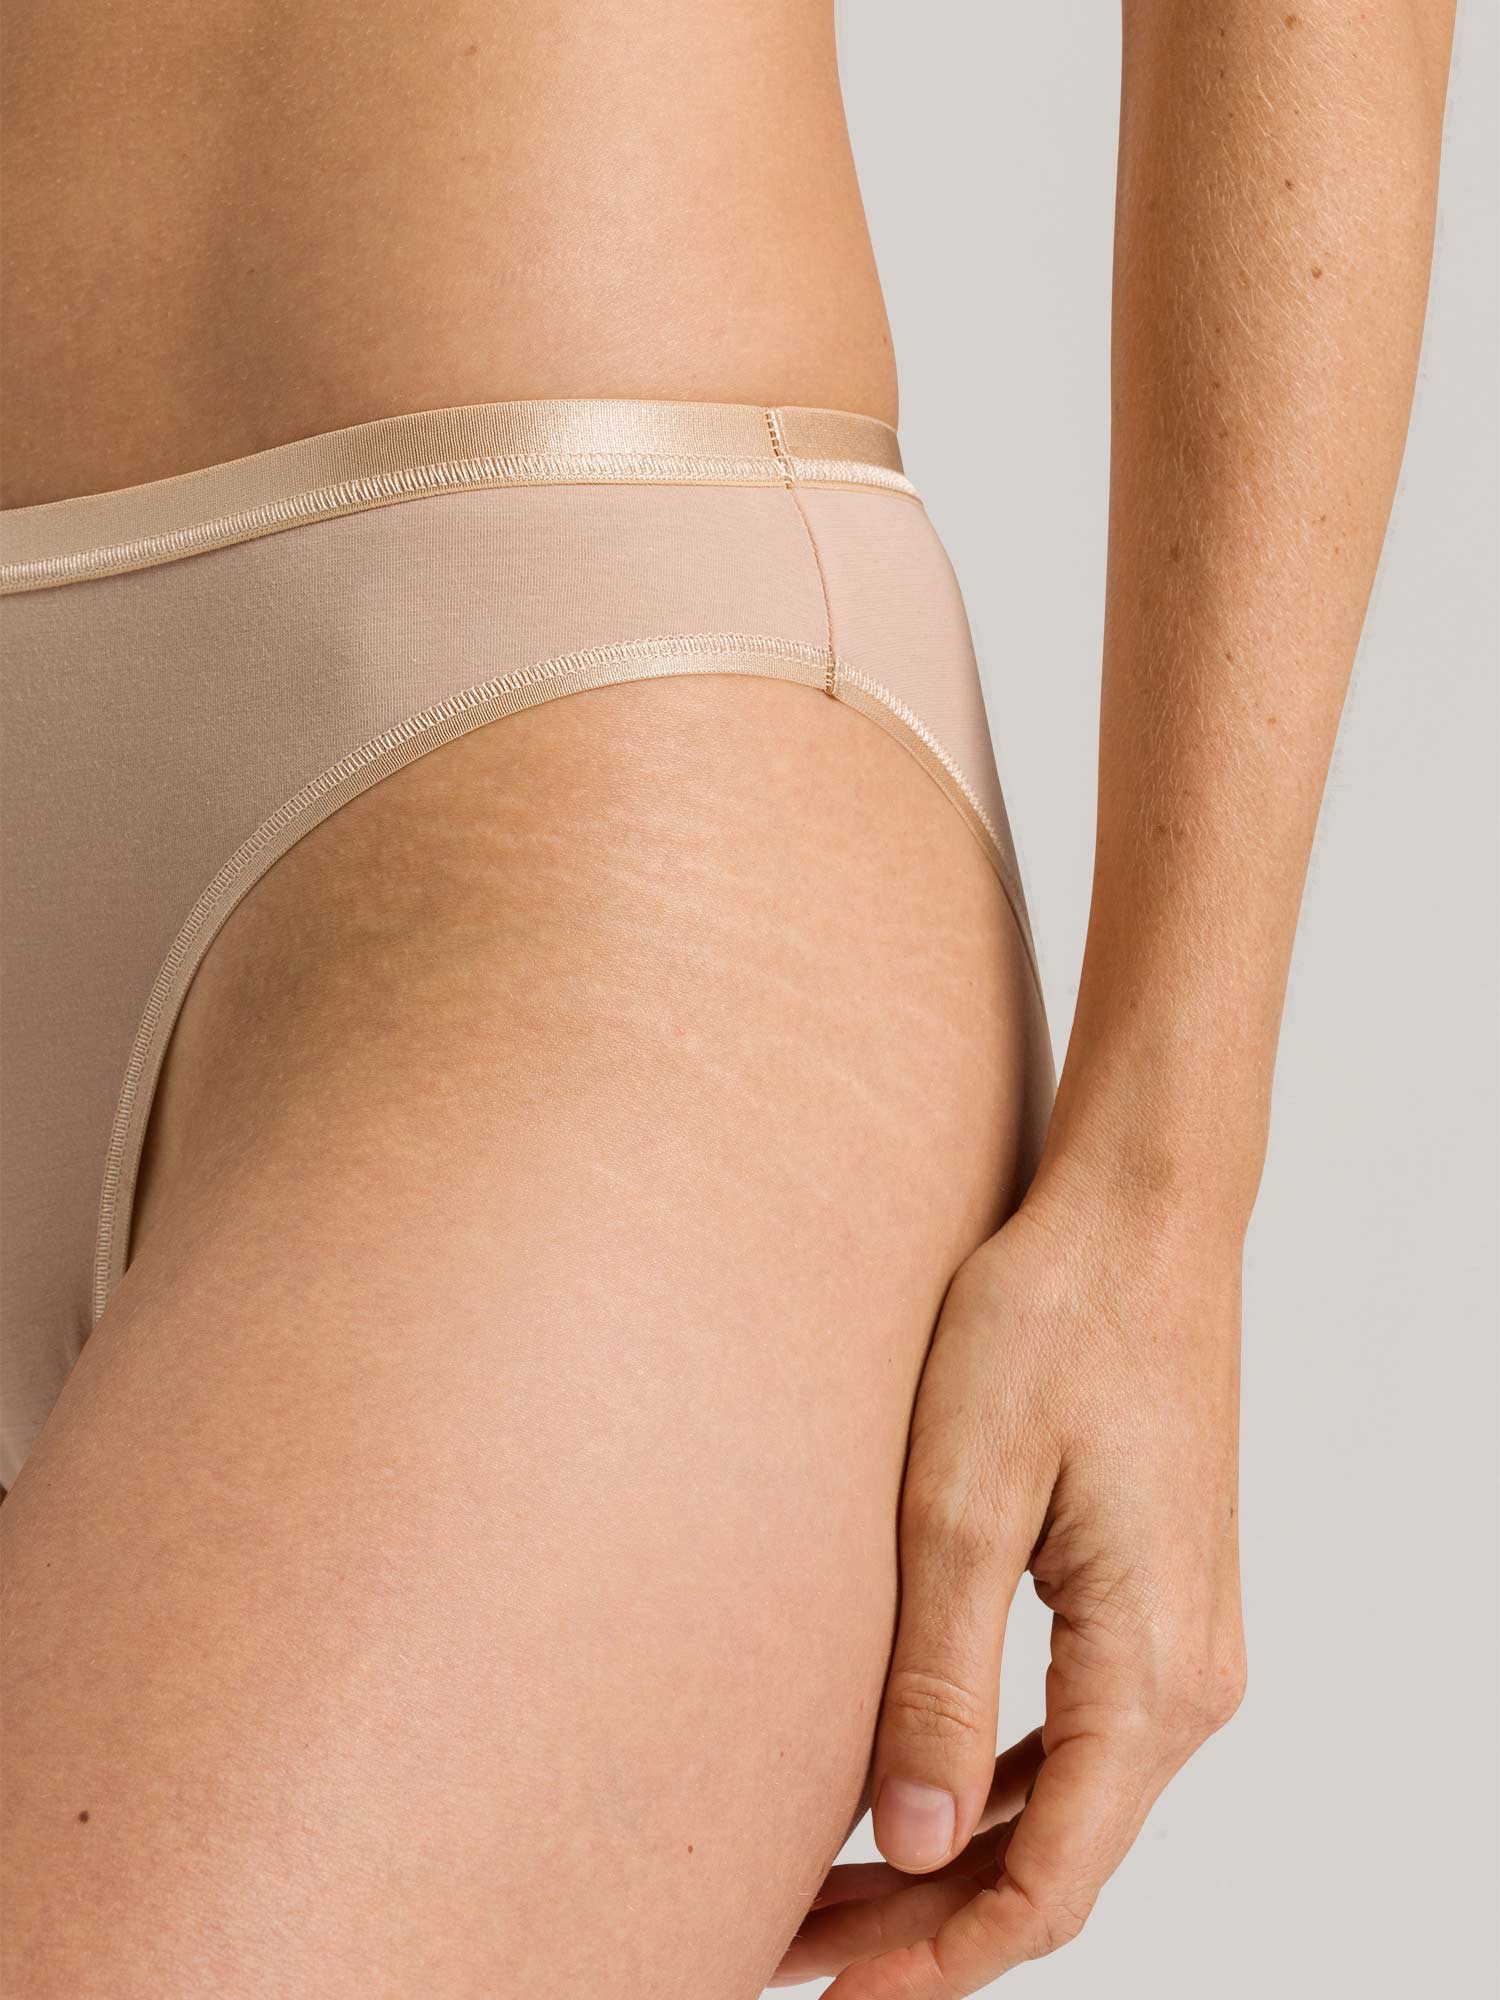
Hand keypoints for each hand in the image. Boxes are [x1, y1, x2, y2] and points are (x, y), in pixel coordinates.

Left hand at [773, 1162, 1247, 1994]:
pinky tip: (915, 1788)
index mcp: (1150, 1669)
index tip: (830, 1996)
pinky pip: (1081, 1736)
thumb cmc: (1049, 1324)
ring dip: (957, 1858)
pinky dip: (997, 1785)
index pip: (1050, 1884)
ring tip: (826, 1888)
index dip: (939, 1961)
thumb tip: (921, 1848)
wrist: (1141, 1216)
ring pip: (1069, 1805)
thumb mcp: (963, 1499)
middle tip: (789, 1946)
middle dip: (928, 1925)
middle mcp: (1191, 1677)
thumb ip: (941, 1682)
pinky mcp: (1157, 1597)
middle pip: (1060, 1860)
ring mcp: (1183, 1638)